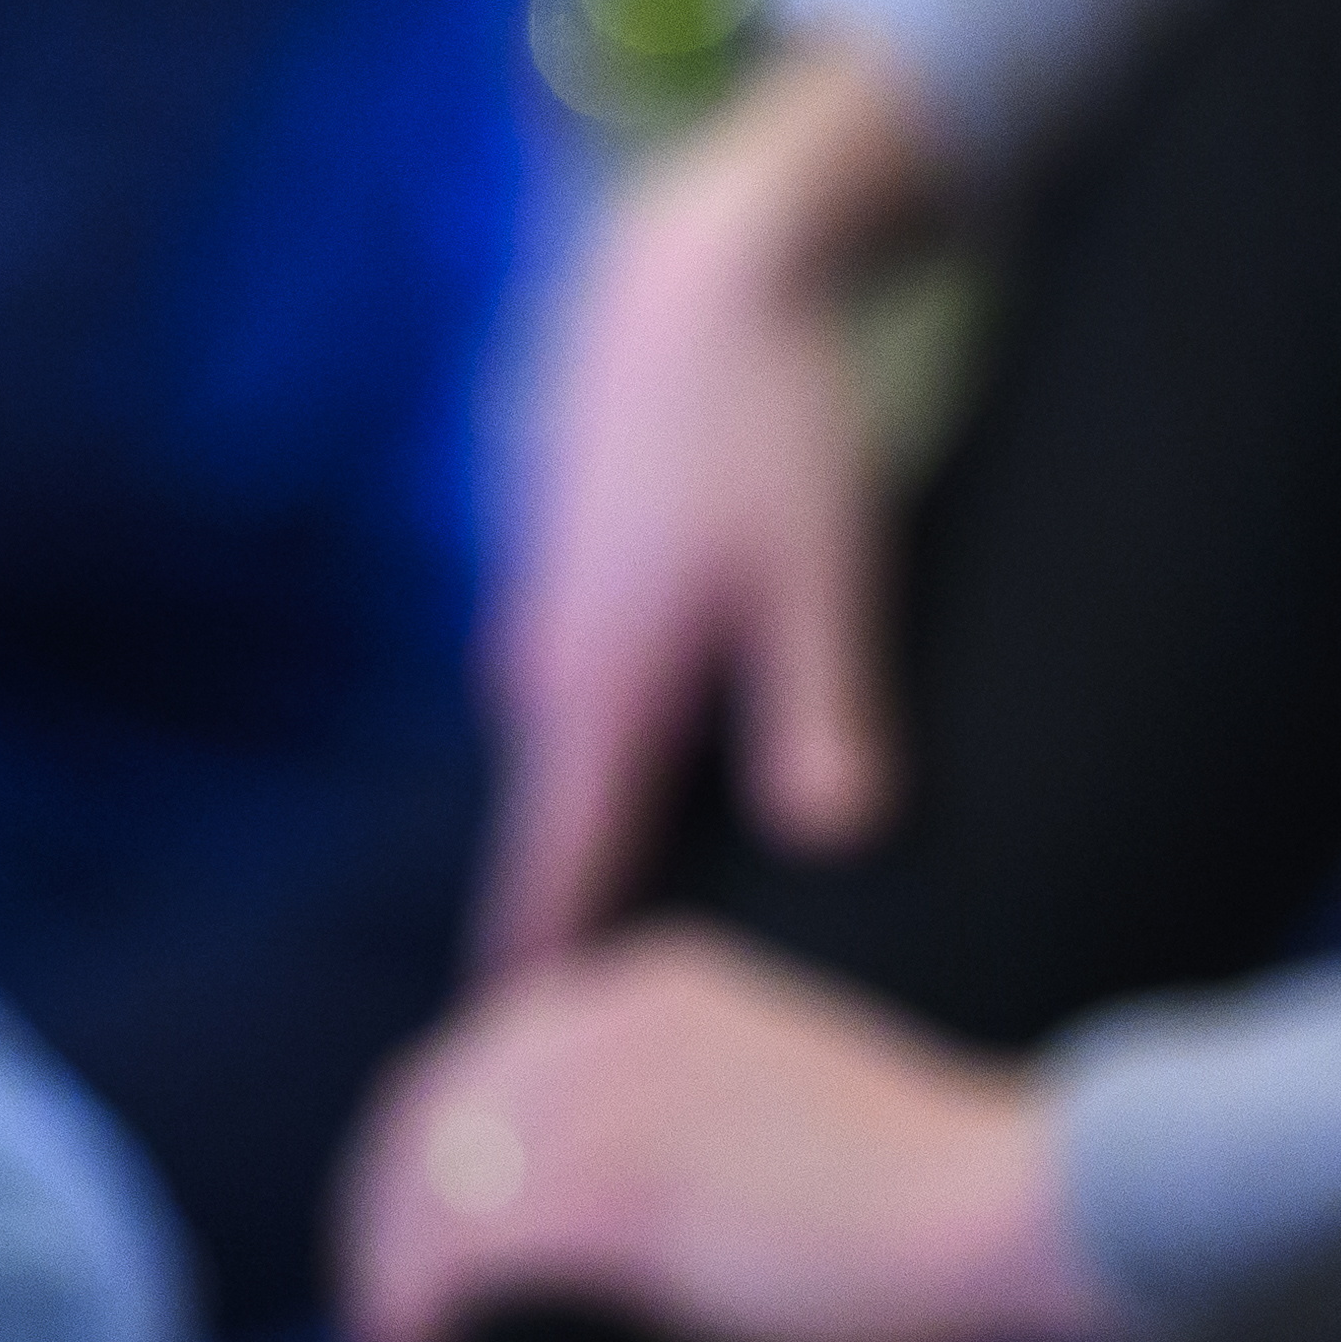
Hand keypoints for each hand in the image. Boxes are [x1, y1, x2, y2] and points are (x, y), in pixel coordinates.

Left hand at [335, 922, 1113, 1341]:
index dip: (431, 1159)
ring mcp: (605, 1094)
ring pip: (429, 1182)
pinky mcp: (610, 1185)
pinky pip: (458, 1249)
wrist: (1013, 1204)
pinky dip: (419, 1308)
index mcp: (657, 978)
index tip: (424, 1246)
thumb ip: (687, 1132)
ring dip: (394, 1274)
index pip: (483, 1056)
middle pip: (431, 1108)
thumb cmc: (937, 1202)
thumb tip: (616, 1235)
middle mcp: (610, 1011)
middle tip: (393, 1319)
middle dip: (387, 1217)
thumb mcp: (781, 1113)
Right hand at [477, 40, 944, 968]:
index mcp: (602, 688)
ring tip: (607, 925)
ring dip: (579, 832)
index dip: (535, 983)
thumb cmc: (774, 415)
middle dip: (559, 931)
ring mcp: (542, 605)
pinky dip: (600, 743)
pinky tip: (643, 764)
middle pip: (550, 832)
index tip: (506, 1082)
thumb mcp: (824, 571)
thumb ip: (823, 710)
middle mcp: (547, 662)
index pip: (554, 873)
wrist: (701, 258)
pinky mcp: (562, 559)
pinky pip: (572, 688)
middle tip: (556, 1052)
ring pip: (563, 757)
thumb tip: (834, 838)